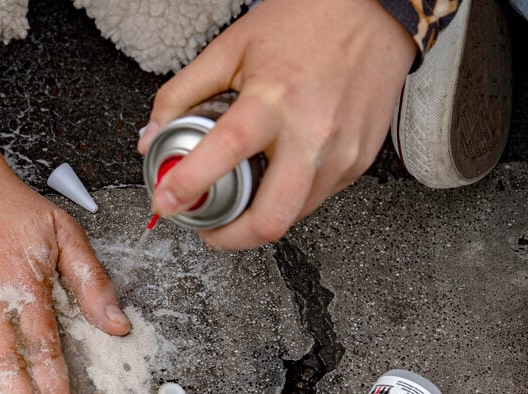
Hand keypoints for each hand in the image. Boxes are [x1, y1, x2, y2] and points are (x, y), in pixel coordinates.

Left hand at [138, 0, 416, 248]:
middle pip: (269, 219)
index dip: (189, 186)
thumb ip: (181, 94)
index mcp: (274, 100)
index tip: (165, 203)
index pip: (225, 154)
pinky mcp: (359, 163)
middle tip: (207, 228)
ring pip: (293, 217)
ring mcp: (341, 154)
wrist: (375, 11)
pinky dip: (287, 199)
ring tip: (238, 199)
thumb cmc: (306, 20)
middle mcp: (312, 134)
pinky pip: (315, 199)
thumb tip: (152, 139)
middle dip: (229, 238)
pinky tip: (275, 176)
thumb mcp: (230, 48)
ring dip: (257, 219)